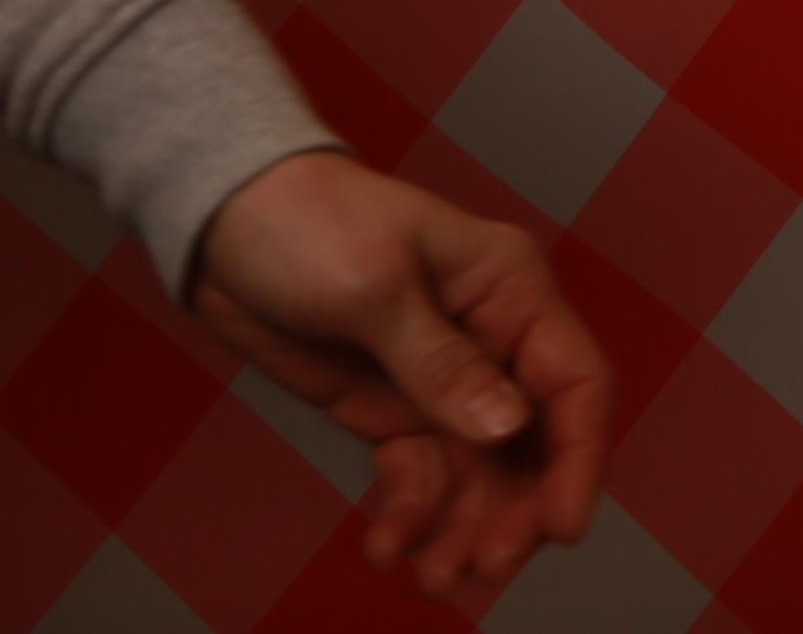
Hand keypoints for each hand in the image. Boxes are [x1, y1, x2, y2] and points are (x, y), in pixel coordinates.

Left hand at [187, 151, 612, 601]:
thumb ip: (440, 363)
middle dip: (513, 511)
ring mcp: (443, 377)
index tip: (561, 529)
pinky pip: (418, 472)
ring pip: (479, 471)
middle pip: (533, 441)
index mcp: (511, 290)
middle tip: (483, 569)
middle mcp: (493, 338)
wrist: (224, 223)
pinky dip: (409, 514)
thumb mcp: (374, 288)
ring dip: (463, 527)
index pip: (574, 380)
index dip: (579, 458)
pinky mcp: (392, 406)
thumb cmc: (309, 224)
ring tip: (434, 579)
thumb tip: (508, 430)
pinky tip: (387, 548)